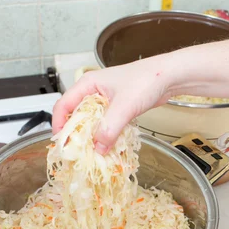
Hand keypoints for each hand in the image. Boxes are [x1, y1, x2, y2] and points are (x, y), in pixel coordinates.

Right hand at [51, 56, 175, 153]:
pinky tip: (108, 145)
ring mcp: (106, 100)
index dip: (59, 124)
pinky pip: (106, 124)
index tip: (61, 142)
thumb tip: (97, 148)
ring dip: (92, 136)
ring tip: (92, 152)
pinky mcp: (118, 108)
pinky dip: (105, 134)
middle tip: (77, 152)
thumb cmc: (146, 81)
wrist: (169, 77)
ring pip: (92, 121)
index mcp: (88, 84)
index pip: (63, 105)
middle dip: (76, 134)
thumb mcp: (124, 106)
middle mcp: (94, 91)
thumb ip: (109, 127)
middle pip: (76, 115)